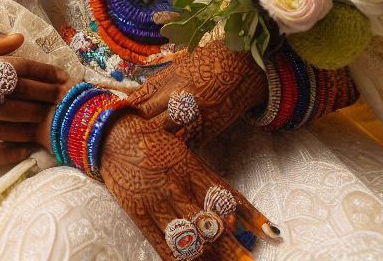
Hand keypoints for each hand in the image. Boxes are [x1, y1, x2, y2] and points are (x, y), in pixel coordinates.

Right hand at [0, 23, 67, 163]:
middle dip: (40, 100)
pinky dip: (6, 153)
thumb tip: (20, 39)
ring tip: (46, 125)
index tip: (59, 77)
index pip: (10, 66)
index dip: (40, 72)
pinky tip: (25, 150)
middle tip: (60, 103)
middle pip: (9, 96)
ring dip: (27, 127)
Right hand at [99, 110, 279, 260]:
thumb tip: (230, 210)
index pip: (227, 196)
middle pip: (210, 224)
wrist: (112, 134)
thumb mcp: (182, 152)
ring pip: (187, 238)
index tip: (271, 235)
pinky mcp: (137, 212)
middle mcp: (177, 184)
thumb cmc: (152, 141)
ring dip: (208, 257)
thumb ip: (204, 179)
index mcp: (191, 166)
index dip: (250, 217)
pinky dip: (177, 260)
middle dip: (233, 248)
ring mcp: (156, 200)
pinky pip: (160, 243)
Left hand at [125, 39, 265, 145]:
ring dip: (150, 146)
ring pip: (163, 139)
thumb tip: (132, 100)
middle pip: (146, 123)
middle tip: (115, 143)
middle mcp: (176, 100)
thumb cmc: (207, 63)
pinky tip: (163, 159)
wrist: (241, 66)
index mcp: (166, 81)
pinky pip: (184, 147)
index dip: (121, 114)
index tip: (109, 122)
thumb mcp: (177, 67)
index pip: (137, 102)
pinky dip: (173, 153)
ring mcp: (191, 118)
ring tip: (134, 156)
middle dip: (130, 132)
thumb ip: (156, 85)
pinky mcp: (206, 132)